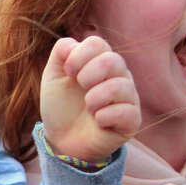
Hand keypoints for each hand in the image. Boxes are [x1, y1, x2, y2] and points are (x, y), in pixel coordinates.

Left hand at [40, 36, 138, 165]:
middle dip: (88, 75)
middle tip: (80, 88)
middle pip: (112, 60)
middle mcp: (119, 75)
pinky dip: (104, 117)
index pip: (97, 44)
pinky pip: (125, 111)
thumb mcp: (53, 77)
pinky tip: (97, 121)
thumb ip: (61, 53)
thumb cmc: (61, 107)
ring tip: (88, 108)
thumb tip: (74, 43)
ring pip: (120, 86)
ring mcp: (128, 97)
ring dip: (95, 98)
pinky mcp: (132, 120)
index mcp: (100, 61)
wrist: (62, 141)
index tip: (68, 72)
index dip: (79, 56)